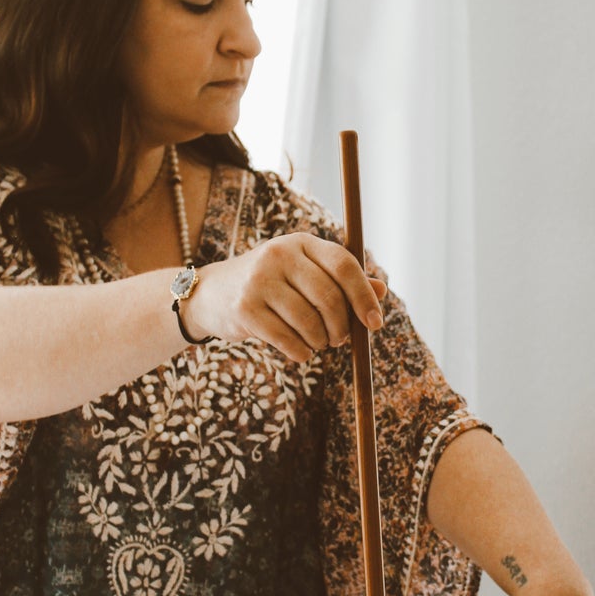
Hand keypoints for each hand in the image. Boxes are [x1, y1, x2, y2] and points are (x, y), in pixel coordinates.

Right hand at [193, 234, 387, 361]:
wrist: (211, 294)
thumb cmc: (270, 285)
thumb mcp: (304, 274)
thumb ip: (342, 281)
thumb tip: (382, 290)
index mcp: (301, 243)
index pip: (344, 265)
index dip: (364, 296)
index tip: (375, 323)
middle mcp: (279, 255)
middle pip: (328, 296)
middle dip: (341, 326)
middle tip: (339, 339)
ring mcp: (259, 280)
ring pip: (308, 321)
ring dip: (320, 341)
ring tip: (317, 343)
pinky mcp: (244, 308)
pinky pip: (286, 339)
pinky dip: (301, 352)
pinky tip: (301, 352)